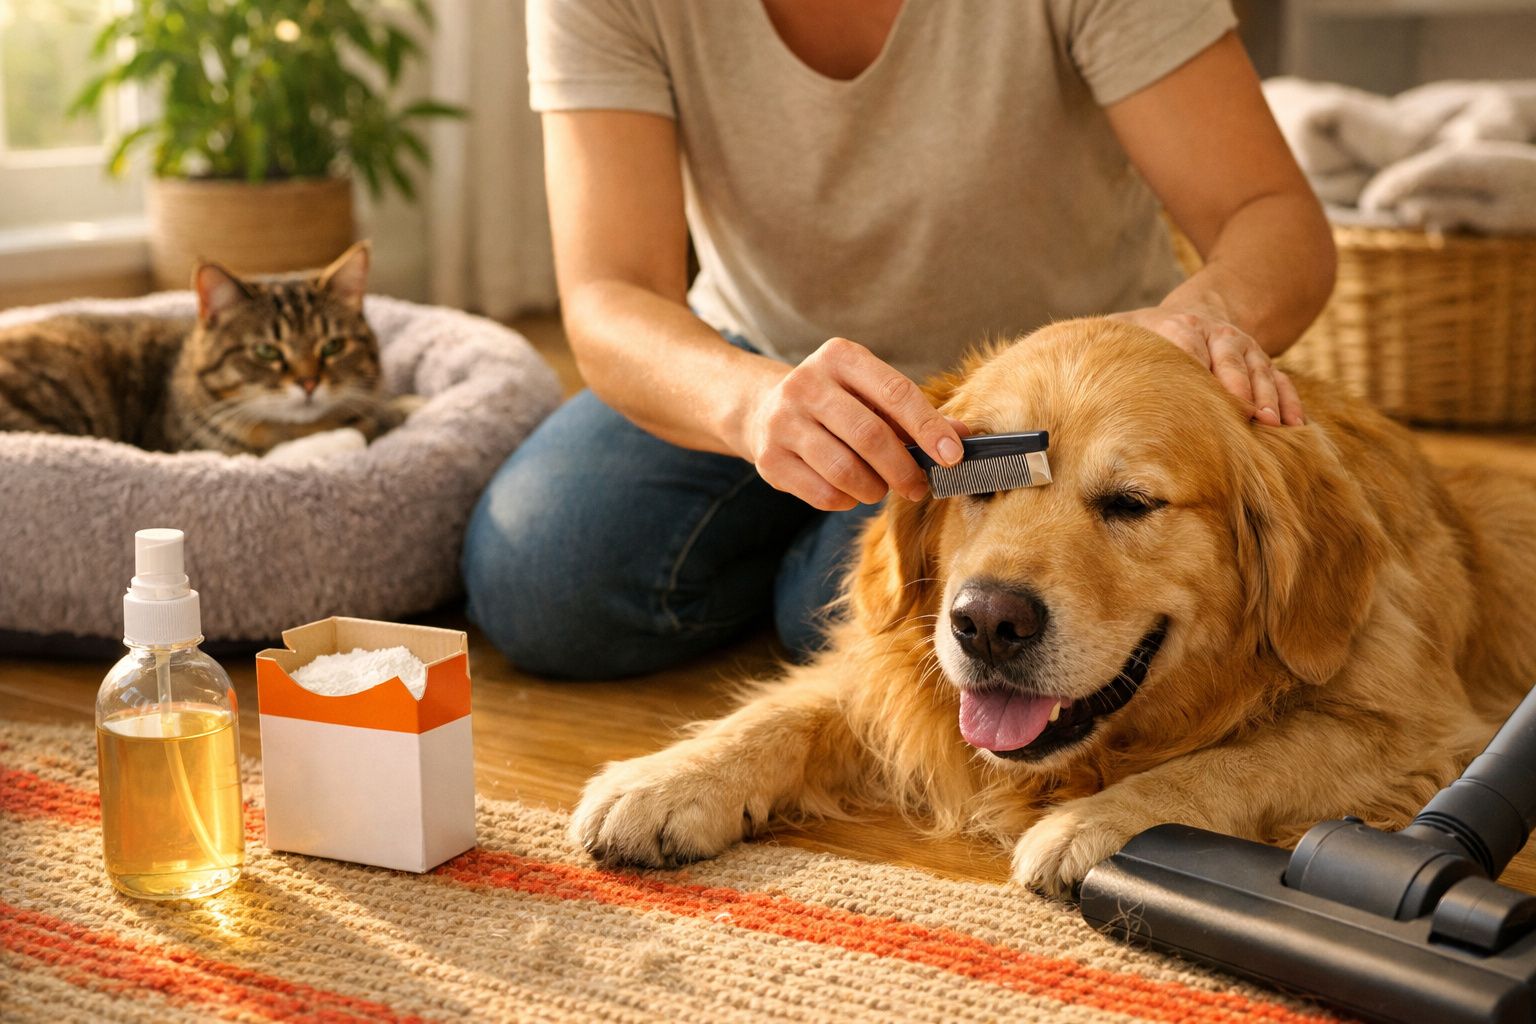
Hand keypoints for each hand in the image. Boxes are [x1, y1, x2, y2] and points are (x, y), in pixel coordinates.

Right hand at [739, 338, 965, 510]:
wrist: (760, 408)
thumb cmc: (834, 402)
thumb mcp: (870, 393)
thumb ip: (914, 413)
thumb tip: (962, 437)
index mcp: (840, 358)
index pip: (896, 392)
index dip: (928, 428)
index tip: (953, 457)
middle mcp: (806, 384)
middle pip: (870, 436)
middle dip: (903, 469)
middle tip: (918, 487)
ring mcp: (782, 422)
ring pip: (845, 470)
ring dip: (874, 489)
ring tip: (879, 488)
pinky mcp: (769, 459)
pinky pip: (823, 493)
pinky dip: (846, 500)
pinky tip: (849, 491)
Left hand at [1111, 308, 1303, 426]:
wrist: (1203, 309)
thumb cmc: (1151, 336)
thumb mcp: (1124, 332)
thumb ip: (1099, 349)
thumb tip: (1052, 372)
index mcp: (1176, 327)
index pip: (1185, 346)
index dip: (1193, 369)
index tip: (1191, 399)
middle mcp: (1214, 334)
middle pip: (1229, 358)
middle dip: (1236, 386)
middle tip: (1244, 414)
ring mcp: (1243, 348)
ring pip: (1259, 369)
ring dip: (1267, 396)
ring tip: (1271, 424)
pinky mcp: (1262, 362)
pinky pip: (1280, 379)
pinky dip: (1289, 400)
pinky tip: (1295, 426)